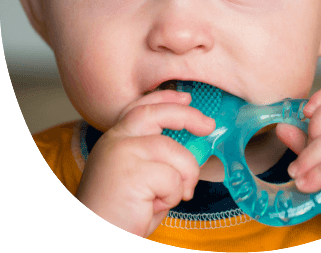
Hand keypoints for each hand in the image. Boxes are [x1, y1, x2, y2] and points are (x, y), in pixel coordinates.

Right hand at [75, 90, 215, 236]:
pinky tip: (153, 208)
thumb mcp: (140, 178)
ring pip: (174, 151)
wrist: (97, 240)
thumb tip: (192, 147)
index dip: (165, 98)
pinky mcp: (131, 173)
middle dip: (187, 116)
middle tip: (208, 125)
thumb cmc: (121, 215)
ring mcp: (121, 153)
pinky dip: (172, 196)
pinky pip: (172, 178)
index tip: (186, 98)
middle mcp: (115, 140)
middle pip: (157, 113)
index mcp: (115, 139)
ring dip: (182, 177)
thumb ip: (158, 158)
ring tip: (168, 198)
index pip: (141, 107)